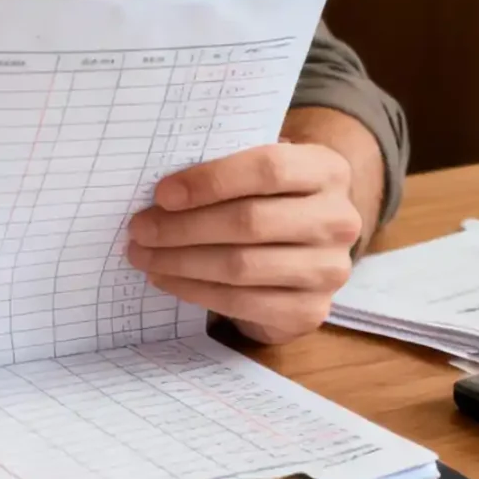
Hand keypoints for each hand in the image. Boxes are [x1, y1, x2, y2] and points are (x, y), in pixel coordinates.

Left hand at [127, 143, 365, 344]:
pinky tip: (167, 278)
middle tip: (140, 228)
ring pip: (241, 266)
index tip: (162, 194)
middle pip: (251, 221)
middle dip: (184, 227)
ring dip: (181, 261)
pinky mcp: (311, 311)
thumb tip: (163, 188)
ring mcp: (330, 270)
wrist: (308, 251)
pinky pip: (242, 302)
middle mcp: (339, 220)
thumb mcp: (261, 174)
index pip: (269, 169)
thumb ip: (227, 167)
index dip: (211, 181)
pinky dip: (195, 291)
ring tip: (144, 255)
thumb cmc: (271, 200)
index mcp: (328, 170)